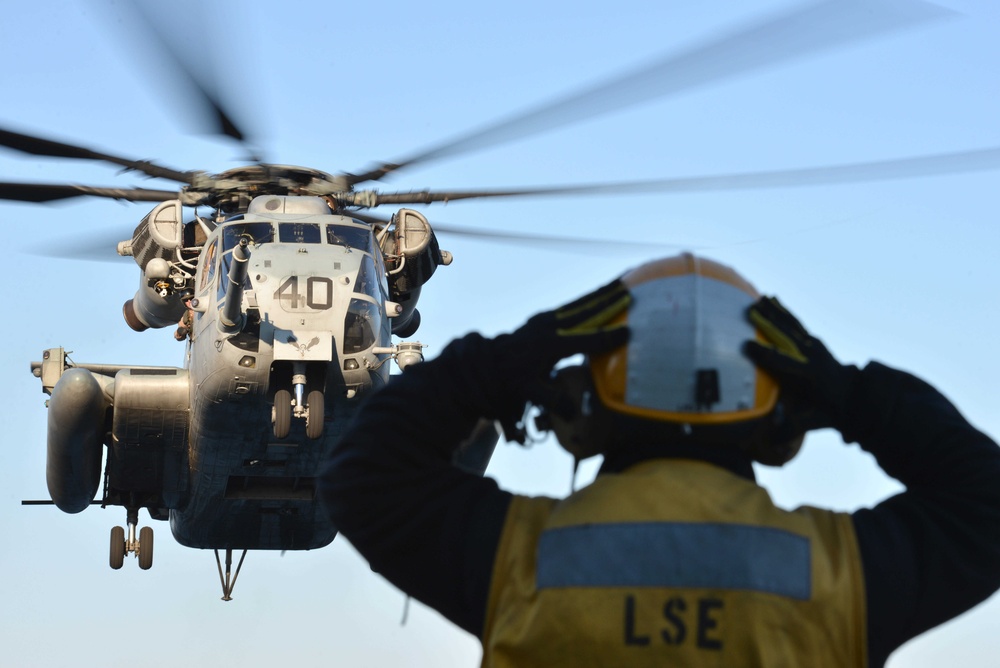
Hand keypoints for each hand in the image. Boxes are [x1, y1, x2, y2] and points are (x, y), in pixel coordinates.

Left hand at [491, 279, 630, 440]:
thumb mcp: (530, 392)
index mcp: (550, 345)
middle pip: (584, 312)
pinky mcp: (544, 317)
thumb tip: (573, 412)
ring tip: (619, 283)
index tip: (627, 331)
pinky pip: (570, 306)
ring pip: (578, 304)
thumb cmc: (512, 380)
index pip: (584, 340)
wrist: (489, 364)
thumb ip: (552, 401)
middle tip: (629, 293)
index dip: (606, 337)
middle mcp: (549, 327)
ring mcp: (545, 319)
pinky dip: (587, 298)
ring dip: (599, 294)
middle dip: (608, 303)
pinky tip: (598, 294)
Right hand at [743, 296, 854, 433]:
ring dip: (774, 312)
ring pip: (791, 326)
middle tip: (750, 310)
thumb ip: (791, 429)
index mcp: (810, 377)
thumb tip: (771, 442)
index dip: (766, 355)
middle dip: (769, 323)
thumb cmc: (827, 411)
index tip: (747, 346)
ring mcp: (815, 346)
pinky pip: (795, 323)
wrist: (856, 396)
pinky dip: (783, 310)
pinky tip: (773, 299)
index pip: (785, 364)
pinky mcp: (813, 340)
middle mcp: (813, 357)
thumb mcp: (812, 422)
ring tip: (758, 300)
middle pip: (787, 337)